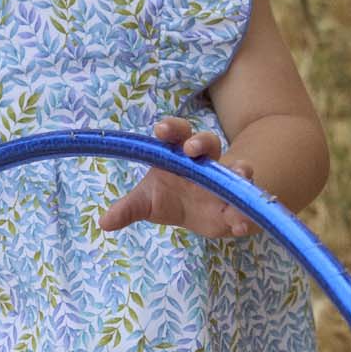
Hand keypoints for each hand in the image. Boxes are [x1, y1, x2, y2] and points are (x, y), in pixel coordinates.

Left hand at [99, 117, 258, 239]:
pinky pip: (246, 206)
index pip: (176, 133)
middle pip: (207, 142)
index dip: (170, 128)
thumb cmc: (170, 197)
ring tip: (240, 173)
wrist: (200, 215)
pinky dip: (246, 214)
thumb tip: (104, 222)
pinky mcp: (239, 204)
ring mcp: (224, 182)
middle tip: (192, 149)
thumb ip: (129, 209)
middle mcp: (204, 163)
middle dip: (201, 142)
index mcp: (179, 155)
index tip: (160, 130)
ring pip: (235, 170)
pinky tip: (241, 223)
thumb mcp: (147, 202)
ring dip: (238, 170)